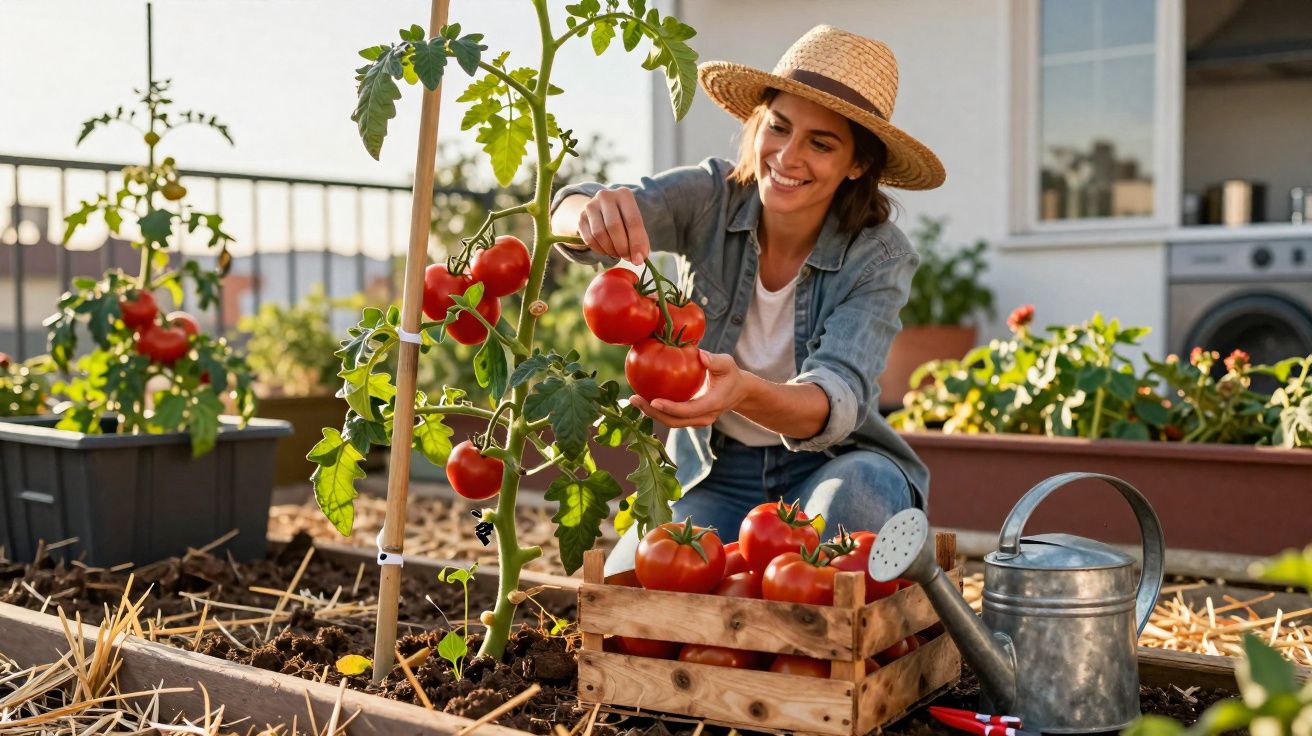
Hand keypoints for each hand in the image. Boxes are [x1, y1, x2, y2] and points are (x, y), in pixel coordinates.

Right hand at [578, 188, 649, 264]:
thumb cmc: (624, 219)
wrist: (602, 210)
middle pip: (614, 226)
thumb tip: (639, 259)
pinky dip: (600, 250)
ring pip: (600, 234)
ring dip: (611, 250)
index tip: (639, 259)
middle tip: (627, 258)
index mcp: (624, 194)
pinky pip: (589, 239)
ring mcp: (591, 205)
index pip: (633, 220)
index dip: (637, 242)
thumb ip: (640, 240)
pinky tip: (607, 250)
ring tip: (618, 253)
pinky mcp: (581, 217)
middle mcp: (606, 196)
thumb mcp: (634, 224)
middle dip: (622, 247)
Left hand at [631, 351, 750, 427]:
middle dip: (653, 413)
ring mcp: (696, 420)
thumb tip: (700, 354)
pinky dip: (655, 410)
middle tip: (634, 399)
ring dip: (650, 413)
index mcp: (712, 405)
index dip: (670, 408)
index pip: (688, 411)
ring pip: (670, 422)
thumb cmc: (731, 375)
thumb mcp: (727, 364)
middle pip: (674, 421)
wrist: (738, 392)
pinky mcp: (689, 418)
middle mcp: (703, 417)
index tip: (653, 401)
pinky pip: (670, 416)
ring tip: (633, 400)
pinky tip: (641, 397)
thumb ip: (716, 361)